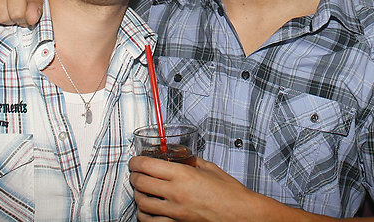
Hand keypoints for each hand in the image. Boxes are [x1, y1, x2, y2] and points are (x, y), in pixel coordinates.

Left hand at [129, 155, 255, 221]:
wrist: (240, 214)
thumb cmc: (230, 193)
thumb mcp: (210, 169)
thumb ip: (192, 162)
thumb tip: (183, 158)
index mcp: (183, 175)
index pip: (148, 165)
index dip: (136, 162)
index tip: (135, 161)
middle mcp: (176, 193)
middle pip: (140, 183)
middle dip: (134, 176)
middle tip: (135, 172)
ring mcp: (174, 212)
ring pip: (141, 203)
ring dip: (137, 194)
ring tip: (140, 190)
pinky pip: (150, 221)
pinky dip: (144, 214)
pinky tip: (147, 209)